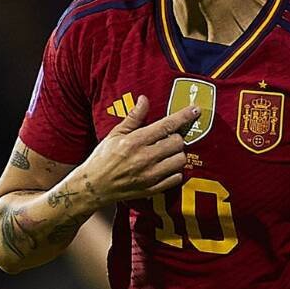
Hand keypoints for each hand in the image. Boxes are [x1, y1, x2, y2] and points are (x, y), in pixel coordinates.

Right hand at [77, 94, 197, 203]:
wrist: (94, 186)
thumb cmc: (103, 157)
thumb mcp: (115, 133)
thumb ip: (133, 117)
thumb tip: (144, 99)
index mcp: (135, 141)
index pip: (167, 125)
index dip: (184, 116)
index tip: (195, 109)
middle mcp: (145, 158)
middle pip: (178, 143)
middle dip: (177, 138)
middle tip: (168, 139)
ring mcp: (150, 175)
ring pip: (180, 160)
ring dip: (177, 154)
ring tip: (167, 153)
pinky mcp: (152, 189)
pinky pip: (176, 178)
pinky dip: (175, 171)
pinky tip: (165, 167)